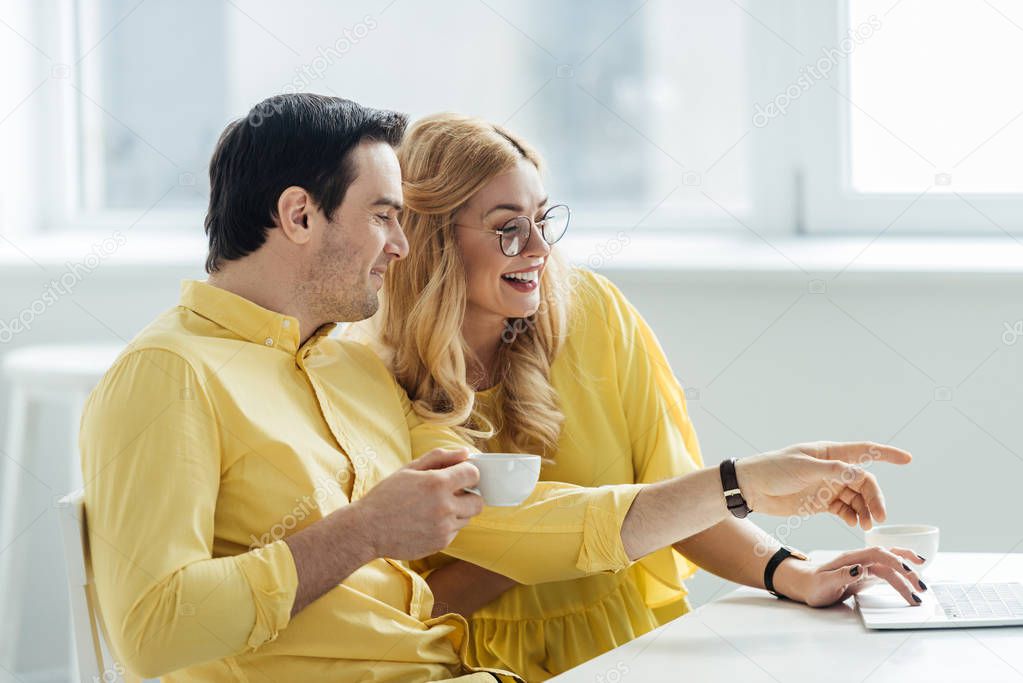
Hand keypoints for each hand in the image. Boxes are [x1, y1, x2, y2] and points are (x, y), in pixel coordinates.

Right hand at [352, 447, 483, 560]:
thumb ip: (440, 458)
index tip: (460, 475)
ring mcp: (444, 528)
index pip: (473, 474)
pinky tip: (427, 522)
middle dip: (470, 495)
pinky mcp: (440, 544)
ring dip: (457, 511)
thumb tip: (465, 452)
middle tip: (453, 493)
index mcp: (437, 484)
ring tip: (434, 508)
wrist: (368, 529)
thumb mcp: (409, 469)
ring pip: (467, 518)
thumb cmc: (386, 496)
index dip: (468, 473)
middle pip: (478, 501)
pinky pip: (455, 532)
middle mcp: (444, 507)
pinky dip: (446, 526)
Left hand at [735, 441, 911, 528]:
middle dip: (875, 498)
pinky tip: (854, 524)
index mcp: (829, 453)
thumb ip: (832, 471)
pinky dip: (852, 516)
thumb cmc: (773, 469)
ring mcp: (827, 486)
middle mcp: (832, 469)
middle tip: (879, 517)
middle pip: (864, 482)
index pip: (864, 451)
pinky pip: (845, 509)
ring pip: (856, 498)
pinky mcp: (820, 503)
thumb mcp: (803, 468)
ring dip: (865, 510)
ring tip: (866, 525)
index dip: (886, 454)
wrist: (750, 488)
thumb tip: (859, 473)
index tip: (907, 459)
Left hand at [778, 546, 927, 606]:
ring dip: (906, 578)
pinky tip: (910, 583)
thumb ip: (842, 575)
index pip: (878, 554)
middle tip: (922, 587)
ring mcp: (864, 567)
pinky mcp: (866, 576)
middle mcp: (860, 560)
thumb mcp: (824, 583)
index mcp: (851, 558)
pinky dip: (900, 579)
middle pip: (889, 559)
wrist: (804, 585)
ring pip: (890, 568)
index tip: (908, 571)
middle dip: (908, 571)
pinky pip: (887, 574)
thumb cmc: (812, 585)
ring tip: (921, 591)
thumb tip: (860, 569)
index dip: (894, 560)